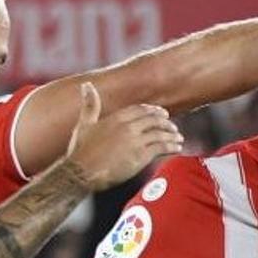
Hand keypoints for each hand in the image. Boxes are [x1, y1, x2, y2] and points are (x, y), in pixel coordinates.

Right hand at [66, 82, 183, 189]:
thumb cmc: (80, 150)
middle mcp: (128, 126)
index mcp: (117, 117)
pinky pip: (162, 147)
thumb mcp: (84, 123)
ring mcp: (136, 141)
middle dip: (165, 122)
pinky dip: (172, 147)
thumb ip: (90, 104)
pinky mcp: (140, 156)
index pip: (141, 109)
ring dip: (172, 135)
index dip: (153, 111)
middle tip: (172, 126)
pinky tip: (177, 149)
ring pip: (161, 133)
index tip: (161, 114)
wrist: (80, 172)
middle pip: (154, 120)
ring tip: (178, 139)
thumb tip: (87, 85)